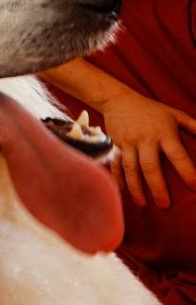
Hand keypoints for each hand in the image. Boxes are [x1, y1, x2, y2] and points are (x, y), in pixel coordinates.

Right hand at [102, 92, 195, 207]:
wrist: (118, 99)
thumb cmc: (151, 109)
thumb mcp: (174, 114)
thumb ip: (194, 127)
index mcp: (164, 133)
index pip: (177, 155)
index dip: (186, 171)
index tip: (194, 186)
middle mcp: (145, 139)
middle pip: (150, 166)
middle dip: (157, 187)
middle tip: (164, 204)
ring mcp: (128, 142)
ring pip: (131, 168)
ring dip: (136, 187)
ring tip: (143, 204)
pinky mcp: (115, 144)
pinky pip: (116, 163)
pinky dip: (118, 177)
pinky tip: (122, 190)